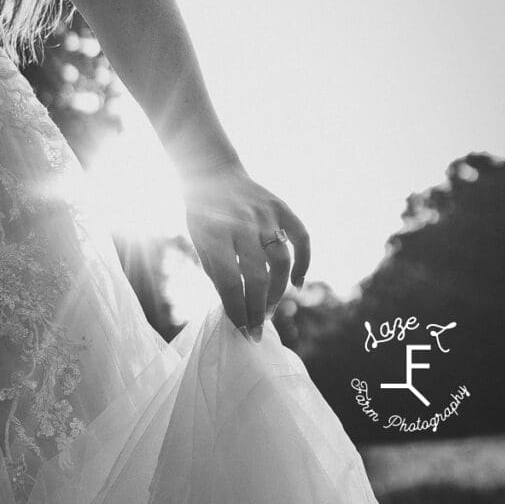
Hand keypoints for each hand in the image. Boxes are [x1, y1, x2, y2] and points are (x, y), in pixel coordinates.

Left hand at [182, 163, 310, 339]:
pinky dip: (304, 261)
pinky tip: (298, 283)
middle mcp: (242, 223)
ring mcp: (265, 214)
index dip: (238, 310)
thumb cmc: (203, 216)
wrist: (213, 172)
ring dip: (279, 290)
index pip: (231, 283)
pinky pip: (302, 237)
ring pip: (281, 261)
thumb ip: (217, 274)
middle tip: (258, 328)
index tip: (242, 330)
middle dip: (259, 308)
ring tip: (271, 309)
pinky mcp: (282, 207)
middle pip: (257, 276)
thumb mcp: (200, 244)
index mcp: (215, 234)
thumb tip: (238, 309)